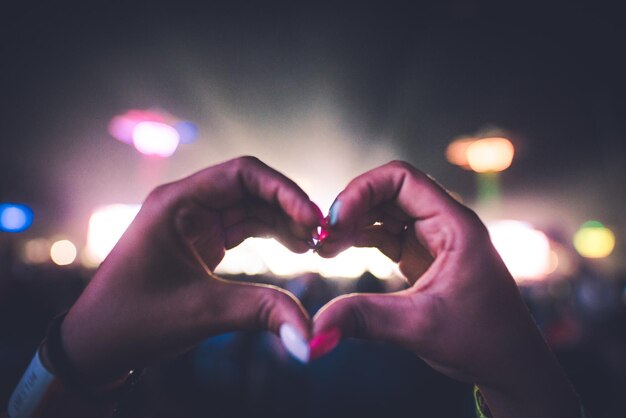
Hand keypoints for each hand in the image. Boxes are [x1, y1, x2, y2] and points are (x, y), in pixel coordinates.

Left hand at [60, 156, 320, 383]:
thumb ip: (259, 312)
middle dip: (289, 207)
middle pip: (251, 188)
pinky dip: (272, 235)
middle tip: (322, 234)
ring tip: (314, 244)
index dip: (284, 190)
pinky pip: (244, 227)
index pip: (242, 174)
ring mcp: (195, 222)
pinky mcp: (202, 241)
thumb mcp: (199, 311)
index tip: (313, 218)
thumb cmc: (132, 320)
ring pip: (251, 207)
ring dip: (284, 221)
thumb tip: (310, 333)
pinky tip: (295, 248)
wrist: (98, 344)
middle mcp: (187, 204)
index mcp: (177, 203)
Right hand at [313, 161, 579, 417]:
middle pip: (388, 191)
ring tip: (326, 248)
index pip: (402, 179)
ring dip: (353, 223)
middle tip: (324, 237)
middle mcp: (443, 223)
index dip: (363, 190)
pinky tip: (340, 251)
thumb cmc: (482, 341)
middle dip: (352, 207)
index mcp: (454, 225)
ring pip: (384, 211)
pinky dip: (361, 239)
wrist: (508, 364)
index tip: (336, 220)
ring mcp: (432, 239)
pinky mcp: (422, 257)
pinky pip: (386, 234)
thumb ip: (366, 319)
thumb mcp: (420, 327)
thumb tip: (316, 328)